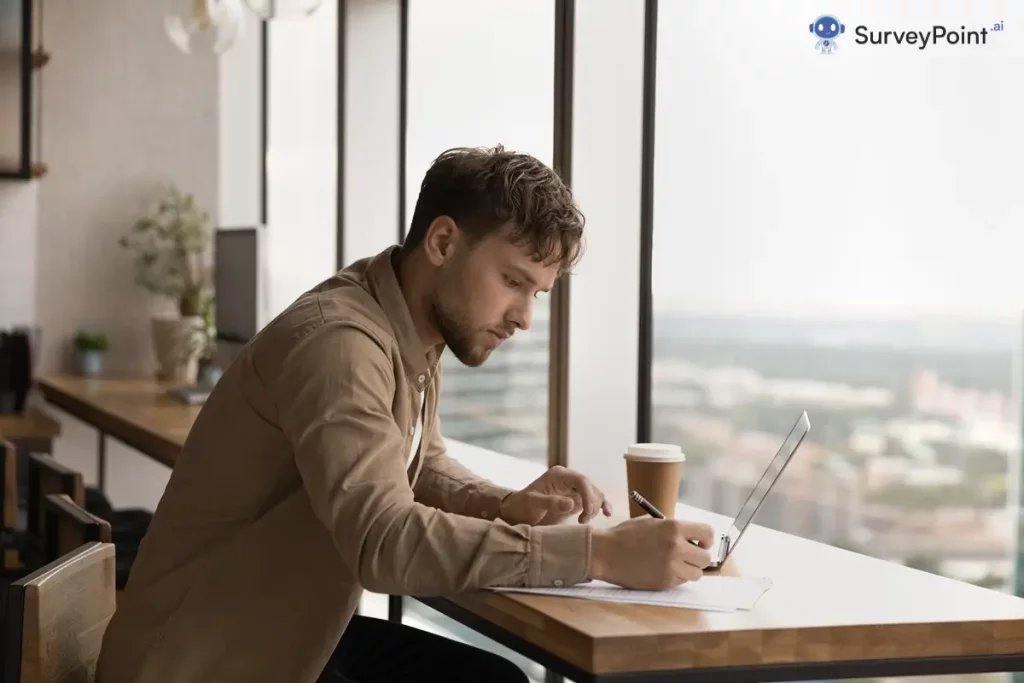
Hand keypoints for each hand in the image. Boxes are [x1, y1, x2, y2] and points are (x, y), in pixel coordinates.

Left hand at [499, 465, 612, 525]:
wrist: (516, 514)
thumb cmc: (521, 506)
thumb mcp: (532, 503)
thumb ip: (550, 502)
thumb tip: (572, 503)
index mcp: (558, 475)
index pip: (581, 480)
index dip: (588, 495)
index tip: (586, 512)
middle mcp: (568, 479)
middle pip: (590, 487)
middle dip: (592, 504)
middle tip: (583, 521)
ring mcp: (573, 489)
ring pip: (594, 494)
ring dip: (595, 507)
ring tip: (584, 522)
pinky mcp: (576, 500)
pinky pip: (592, 500)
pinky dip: (600, 506)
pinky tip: (607, 514)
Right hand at [589, 517, 714, 589]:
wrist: (605, 553)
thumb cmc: (625, 536)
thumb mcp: (650, 523)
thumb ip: (671, 529)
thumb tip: (688, 537)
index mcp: (674, 528)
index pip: (707, 533)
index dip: (706, 540)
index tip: (700, 543)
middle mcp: (676, 547)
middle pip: (705, 558)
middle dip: (697, 557)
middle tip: (686, 556)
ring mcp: (671, 567)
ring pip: (696, 574)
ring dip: (688, 570)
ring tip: (673, 565)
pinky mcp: (664, 583)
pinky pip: (680, 582)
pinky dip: (675, 578)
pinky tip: (660, 571)